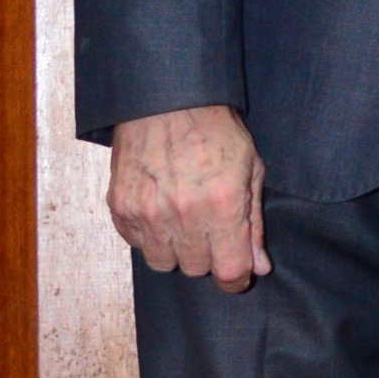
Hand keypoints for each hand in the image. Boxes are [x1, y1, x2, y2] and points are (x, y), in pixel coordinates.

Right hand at [108, 104, 268, 289]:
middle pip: (196, 268)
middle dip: (208, 254)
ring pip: (164, 262)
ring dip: (177, 249)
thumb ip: (253, 224)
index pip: (229, 271)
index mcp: (221, 206)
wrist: (165, 99)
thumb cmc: (215, 130)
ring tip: (183, 219)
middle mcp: (182, 215)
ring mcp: (147, 213)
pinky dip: (150, 235)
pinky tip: (160, 210)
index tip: (237, 273)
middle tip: (209, 226)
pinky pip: (137, 244)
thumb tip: (258, 267)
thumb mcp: (250, 170)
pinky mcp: (120, 207)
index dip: (236, 278)